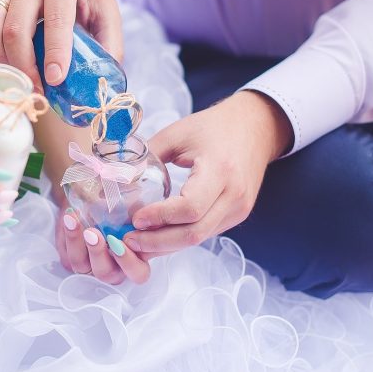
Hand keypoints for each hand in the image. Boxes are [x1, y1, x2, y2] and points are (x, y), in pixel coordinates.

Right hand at [0, 0, 122, 87]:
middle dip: (24, 66)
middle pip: (16, 29)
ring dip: (3, 60)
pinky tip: (8, 63)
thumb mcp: (107, 10)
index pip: (55, 20)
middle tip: (39, 88)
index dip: (54, 53)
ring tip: (22, 78)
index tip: (55, 80)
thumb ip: (109, 45)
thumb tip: (100, 82)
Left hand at [56, 208, 152, 284]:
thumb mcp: (133, 204)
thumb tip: (134, 216)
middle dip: (98, 253)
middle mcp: (113, 268)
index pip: (137, 272)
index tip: (124, 240)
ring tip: (73, 221)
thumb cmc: (121, 204)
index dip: (129, 260)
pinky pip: (66, 255)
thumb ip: (136, 214)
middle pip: (106, 274)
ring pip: (81, 265)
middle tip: (92, 233)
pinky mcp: (70, 260)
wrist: (95, 195)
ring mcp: (90, 265)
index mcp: (135, 260)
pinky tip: (69, 217)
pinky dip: (67, 234)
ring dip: (76, 243)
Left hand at [123, 92, 292, 254]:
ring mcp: (239, 209)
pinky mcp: (237, 215)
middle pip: (194, 233)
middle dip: (158, 242)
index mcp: (221, 170)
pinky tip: (157, 236)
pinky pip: (205, 233)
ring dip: (166, 245)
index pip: (190, 207)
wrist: (256, 126)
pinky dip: (179, 237)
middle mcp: (234, 195)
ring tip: (136, 242)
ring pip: (199, 238)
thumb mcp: (178, 133)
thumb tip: (115, 176)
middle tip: (127, 240)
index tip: (135, 218)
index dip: (160, 217)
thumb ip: (148, 154)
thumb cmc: (215, 126)